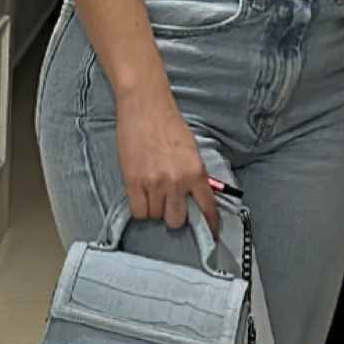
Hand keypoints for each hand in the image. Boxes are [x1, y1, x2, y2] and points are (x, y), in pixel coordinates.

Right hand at [115, 79, 218, 230]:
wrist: (145, 107)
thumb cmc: (170, 125)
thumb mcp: (192, 151)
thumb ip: (195, 175)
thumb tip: (196, 198)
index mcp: (196, 172)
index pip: (207, 208)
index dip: (210, 226)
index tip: (211, 235)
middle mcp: (176, 181)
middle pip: (177, 220)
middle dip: (175, 217)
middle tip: (171, 206)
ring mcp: (153, 183)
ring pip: (156, 216)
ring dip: (155, 210)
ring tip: (153, 193)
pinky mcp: (132, 181)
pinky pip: (138, 211)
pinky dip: (140, 209)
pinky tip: (141, 198)